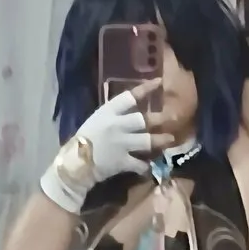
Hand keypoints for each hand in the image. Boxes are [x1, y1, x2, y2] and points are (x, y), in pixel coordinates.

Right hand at [40, 79, 174, 213]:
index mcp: (108, 112)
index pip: (129, 97)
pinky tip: (150, 166)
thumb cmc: (82, 140)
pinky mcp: (123, 161)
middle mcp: (117, 126)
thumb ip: (112, 116)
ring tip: (170, 139)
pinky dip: (146, 166)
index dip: (145, 89)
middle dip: (159, 118)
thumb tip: (129, 113)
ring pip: (147, 140)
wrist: (75, 164)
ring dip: (160, 140)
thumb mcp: (96, 121)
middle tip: (173, 116)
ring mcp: (121, 144)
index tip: (159, 82)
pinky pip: (140, 164)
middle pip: (142, 120)